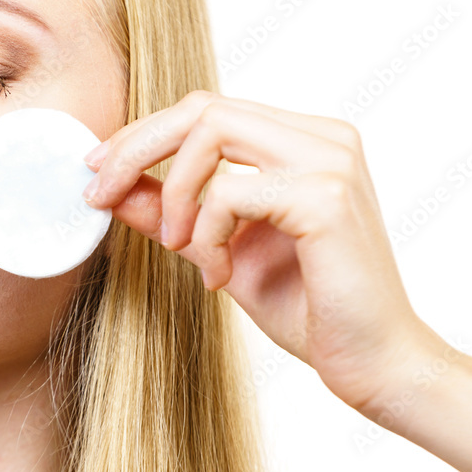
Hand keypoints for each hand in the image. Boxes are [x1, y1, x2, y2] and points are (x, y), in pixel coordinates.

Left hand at [80, 90, 440, 414]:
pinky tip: (220, 274)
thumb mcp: (217, 250)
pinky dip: (208, 233)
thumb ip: (170, 213)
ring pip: (212, 132)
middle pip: (203, 107)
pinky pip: (230, 190)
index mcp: (303, 141)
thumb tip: (111, 188)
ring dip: (176, 194)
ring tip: (181, 248)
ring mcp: (330, 160)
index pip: (206, 110)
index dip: (143, 135)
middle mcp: (322, 138)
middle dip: (137, 148)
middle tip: (101, 192)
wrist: (373, 363)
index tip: (98, 171)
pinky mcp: (326, 196)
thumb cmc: (306, 306)